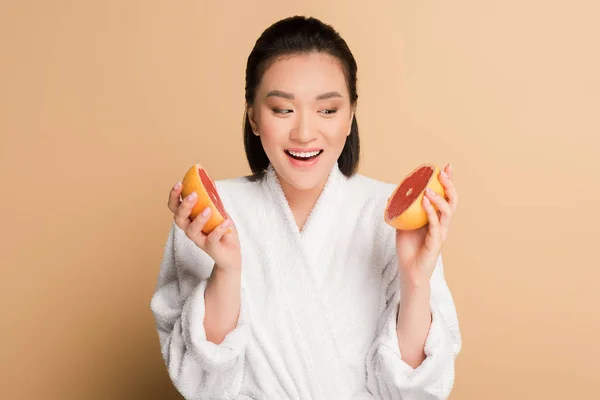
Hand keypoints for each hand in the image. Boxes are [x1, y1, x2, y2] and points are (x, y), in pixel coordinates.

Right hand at [168, 182, 241, 271]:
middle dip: (184, 206)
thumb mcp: (218, 212)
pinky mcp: (210, 248)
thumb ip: (213, 200)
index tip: (179, 184)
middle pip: (179, 219)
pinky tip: (226, 222)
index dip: (174, 196)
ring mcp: (200, 240)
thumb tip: (210, 181)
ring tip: (209, 209)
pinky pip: (211, 239)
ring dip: (198, 219)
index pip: (175, 207)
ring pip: (191, 231)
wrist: (231, 253)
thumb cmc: (222, 231)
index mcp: (189, 219)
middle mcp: (190, 229)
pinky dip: (218, 229)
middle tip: (193, 195)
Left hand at [395, 163, 457, 288]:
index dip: (448, 182)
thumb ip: (401, 211)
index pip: (446, 197)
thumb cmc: (408, 248)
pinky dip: (431, 211)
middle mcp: (442, 224)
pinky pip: (436, 224)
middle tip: (443, 173)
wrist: (409, 270)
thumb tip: (391, 196)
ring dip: (439, 198)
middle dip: (449, 185)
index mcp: (437, 218)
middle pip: (452, 201)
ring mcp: (441, 232)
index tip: (446, 167)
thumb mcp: (402, 224)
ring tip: (428, 189)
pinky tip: (424, 202)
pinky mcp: (436, 242)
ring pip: (447, 212)